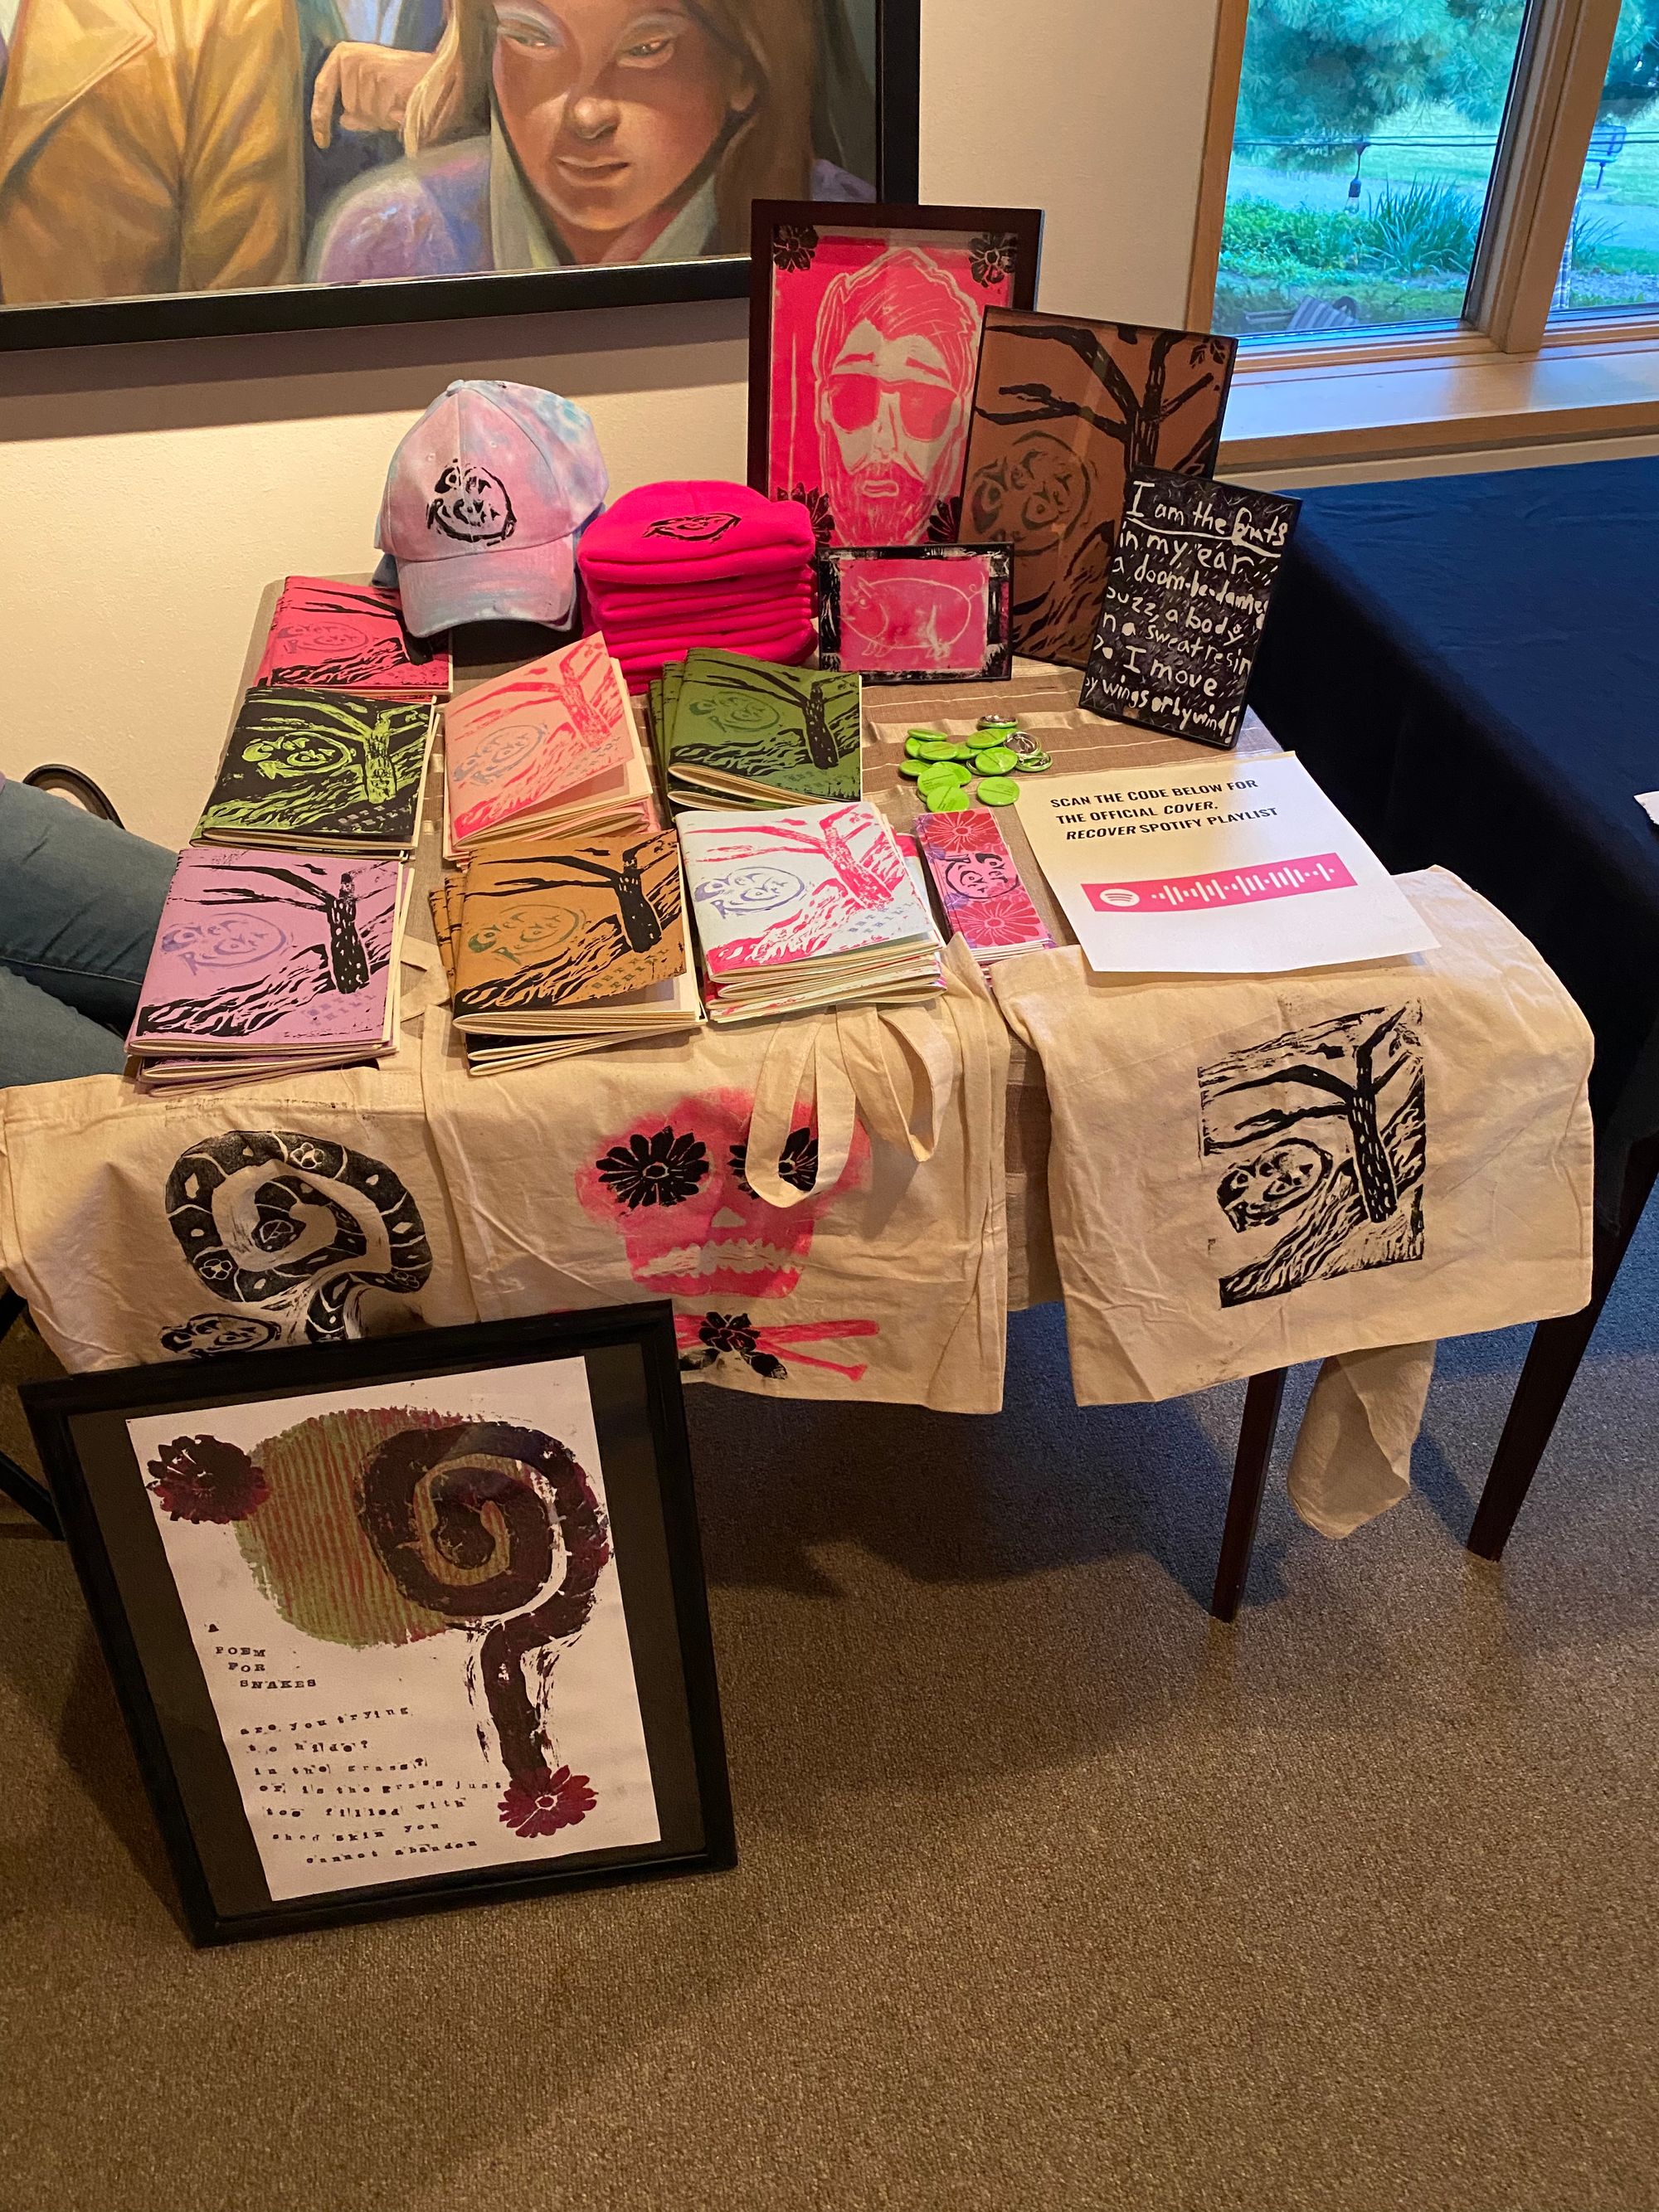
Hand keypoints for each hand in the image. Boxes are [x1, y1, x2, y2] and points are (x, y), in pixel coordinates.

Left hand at [311, 43, 431, 148]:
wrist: (438, 73)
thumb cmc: (406, 84)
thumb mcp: (375, 94)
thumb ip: (357, 109)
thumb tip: (344, 120)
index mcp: (344, 55)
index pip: (323, 89)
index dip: (320, 117)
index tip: (321, 141)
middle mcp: (351, 58)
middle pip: (349, 108)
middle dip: (368, 117)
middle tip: (390, 105)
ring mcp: (367, 68)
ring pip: (365, 114)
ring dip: (382, 118)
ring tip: (399, 103)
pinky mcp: (384, 80)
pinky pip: (381, 115)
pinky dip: (393, 118)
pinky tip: (403, 106)